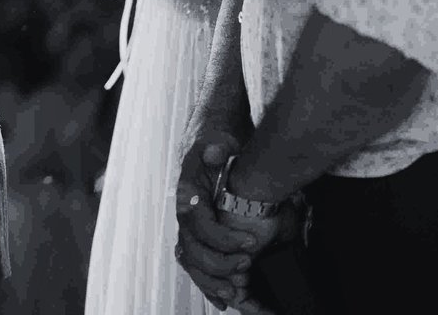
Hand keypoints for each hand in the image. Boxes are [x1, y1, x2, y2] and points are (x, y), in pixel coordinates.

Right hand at [174, 115, 263, 308]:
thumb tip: (216, 151)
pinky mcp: (200, 232)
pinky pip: (198, 261)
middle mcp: (185, 211)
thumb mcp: (218, 139)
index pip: (197, 222)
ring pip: (191, 259)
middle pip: (191, 246)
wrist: (211, 139)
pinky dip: (208, 281)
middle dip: (218, 264)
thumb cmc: (217, 141)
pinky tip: (224, 299)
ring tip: (235, 293)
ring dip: (211, 278)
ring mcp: (191, 224)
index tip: (252, 245)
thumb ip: (216, 148)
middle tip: (248, 268)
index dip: (223, 237)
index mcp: (188, 192)